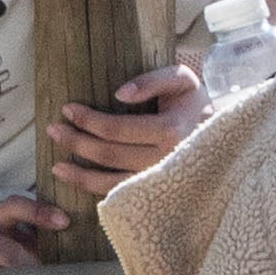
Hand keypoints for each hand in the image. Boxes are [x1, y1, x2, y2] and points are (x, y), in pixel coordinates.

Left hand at [32, 61, 205, 201]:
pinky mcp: (158, 193)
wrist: (222, 133)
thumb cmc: (195, 102)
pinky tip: (79, 183)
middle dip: (77, 143)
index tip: (68, 109)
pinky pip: (123, 194)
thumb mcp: (181, 80)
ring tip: (56, 167)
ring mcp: (161, 180)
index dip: (88, 120)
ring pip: (112, 182)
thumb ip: (152, 80)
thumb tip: (119, 94)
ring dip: (80, 175)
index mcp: (171, 131)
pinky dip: (98, 190)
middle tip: (53, 130)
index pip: (117, 128)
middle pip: (109, 154)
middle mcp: (165, 160)